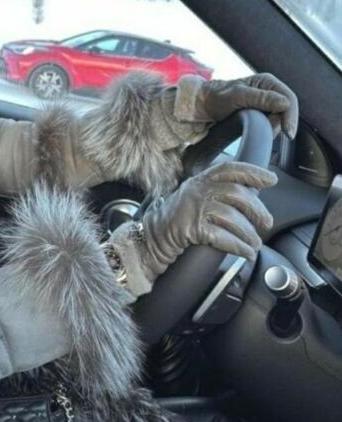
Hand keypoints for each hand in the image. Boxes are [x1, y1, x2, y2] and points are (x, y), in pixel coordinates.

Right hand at [137, 160, 277, 282]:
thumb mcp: (195, 198)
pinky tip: (246, 252)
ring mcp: (192, 209)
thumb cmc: (177, 221)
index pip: (229, 169)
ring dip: (249, 233)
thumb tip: (253, 196)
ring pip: (231, 217)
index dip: (252, 172)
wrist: (151, 238)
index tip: (271, 180)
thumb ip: (218, 193)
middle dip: (257, 209)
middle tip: (266, 222)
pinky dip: (238, 246)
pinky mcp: (190, 229)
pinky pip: (222, 236)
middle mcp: (196, 191)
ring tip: (256, 243)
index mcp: (199, 181)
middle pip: (235, 193)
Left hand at [175, 72, 298, 139]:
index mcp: (267, 82)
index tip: (287, 133)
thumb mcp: (238, 96)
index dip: (290, 117)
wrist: (202, 106)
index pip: (290, 99)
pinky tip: (254, 131)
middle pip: (287, 111)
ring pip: (279, 120)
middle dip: (280, 124)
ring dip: (271, 128)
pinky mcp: (259, 115)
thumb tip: (285, 103)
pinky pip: (270, 125)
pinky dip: (265, 130)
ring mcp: (265, 104)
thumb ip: (261, 98)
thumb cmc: (217, 97)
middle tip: (266, 132)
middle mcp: (269, 92)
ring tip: (254, 127)